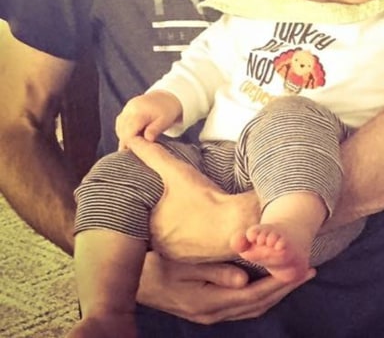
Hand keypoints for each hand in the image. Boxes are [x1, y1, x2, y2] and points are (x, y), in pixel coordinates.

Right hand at [116, 91, 181, 147]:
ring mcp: (127, 108)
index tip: (137, 151)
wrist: (165, 98)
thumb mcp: (165, 120)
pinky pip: (120, 123)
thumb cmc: (167, 111)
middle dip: (127, 142)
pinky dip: (124, 131)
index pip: (129, 131)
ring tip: (134, 145)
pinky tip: (132, 138)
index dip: (131, 143)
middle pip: (122, 130)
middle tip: (134, 152)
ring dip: (124, 137)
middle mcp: (130, 108)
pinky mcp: (126, 110)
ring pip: (119, 127)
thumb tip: (148, 139)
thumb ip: (155, 129)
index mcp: (140, 111)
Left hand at [128, 135, 261, 261]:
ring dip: (172, 226)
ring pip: (168, 237)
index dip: (145, 202)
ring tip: (182, 209)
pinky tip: (195, 222)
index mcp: (149, 227)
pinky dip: (187, 235)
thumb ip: (153, 155)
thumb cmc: (204, 198)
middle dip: (158, 214)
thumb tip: (131, 140)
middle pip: (153, 226)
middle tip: (169, 199)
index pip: (138, 214)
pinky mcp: (192, 260)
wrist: (235, 225)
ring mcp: (176, 255)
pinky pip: (183, 246)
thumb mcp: (177, 172)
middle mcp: (159, 247)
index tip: (151, 193)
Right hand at [137, 251, 313, 323]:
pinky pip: (242, 304)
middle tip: (308, 270)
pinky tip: (268, 282)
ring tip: (295, 275)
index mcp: (210, 302)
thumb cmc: (159, 266)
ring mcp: (210, 314)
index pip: (255, 295)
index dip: (280, 283)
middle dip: (285, 288)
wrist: (134, 280)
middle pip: (259, 303)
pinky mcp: (207, 309)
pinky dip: (260, 294)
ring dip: (275, 292)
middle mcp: (214, 313)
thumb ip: (214, 272)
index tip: (301, 269)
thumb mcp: (184, 266)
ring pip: (252, 306)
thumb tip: (243, 280)